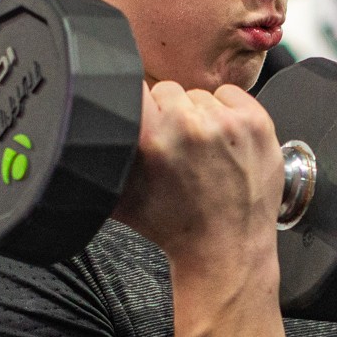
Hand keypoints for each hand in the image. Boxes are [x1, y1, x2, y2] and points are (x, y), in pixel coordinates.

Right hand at [112, 79, 282, 270]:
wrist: (226, 250)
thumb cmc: (175, 228)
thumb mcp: (118, 195)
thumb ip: (99, 157)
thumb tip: (80, 128)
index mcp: (150, 138)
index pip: (133, 87)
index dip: (138, 106)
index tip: (145, 121)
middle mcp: (188, 126)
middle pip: (167, 91)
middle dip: (169, 116)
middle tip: (177, 150)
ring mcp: (226, 123)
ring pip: (200, 96)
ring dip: (200, 118)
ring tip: (203, 154)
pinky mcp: (255, 123)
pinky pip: (230, 95)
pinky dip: (228, 113)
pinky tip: (224, 145)